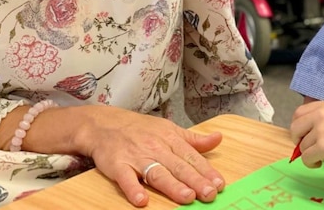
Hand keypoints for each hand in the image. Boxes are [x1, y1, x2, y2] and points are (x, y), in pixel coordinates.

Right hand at [76, 107, 224, 206]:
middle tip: (210, 193)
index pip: (191, 156)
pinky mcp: (117, 165)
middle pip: (178, 166)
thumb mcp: (169, 129)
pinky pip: (125, 179)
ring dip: (172, 185)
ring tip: (187, 197)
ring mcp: (136, 157)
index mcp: (169, 138)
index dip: (206, 171)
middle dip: (195, 180)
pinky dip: (133, 189)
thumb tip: (218, 138)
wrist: (104, 124)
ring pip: (157, 172)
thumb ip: (193, 139)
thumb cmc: (140, 129)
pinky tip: (142, 200)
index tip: (219, 184)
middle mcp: (155, 147)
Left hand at [289, 100, 323, 173]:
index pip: (299, 113)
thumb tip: (305, 135)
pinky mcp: (323, 146)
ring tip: (323, 158)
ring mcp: (321, 129)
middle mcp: (322, 114)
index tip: (305, 137)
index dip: (299, 127)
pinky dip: (311, 164)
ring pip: (301, 146)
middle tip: (309, 150)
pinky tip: (322, 163)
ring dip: (309, 155)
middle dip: (298, 141)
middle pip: (294, 128)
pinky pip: (306, 158)